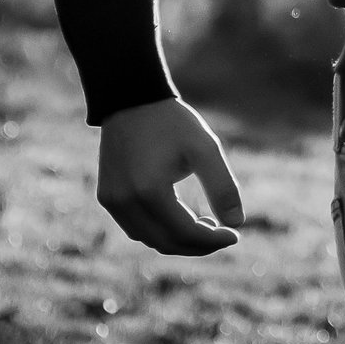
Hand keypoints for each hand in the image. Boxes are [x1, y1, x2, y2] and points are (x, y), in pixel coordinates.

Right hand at [96, 98, 245, 254]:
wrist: (132, 98)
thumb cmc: (172, 122)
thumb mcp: (205, 148)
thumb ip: (222, 187)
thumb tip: (238, 223)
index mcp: (150, 191)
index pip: (185, 233)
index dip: (213, 240)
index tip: (236, 234)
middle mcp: (125, 203)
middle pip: (166, 243)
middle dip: (198, 245)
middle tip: (222, 232)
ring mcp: (112, 202)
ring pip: (149, 239)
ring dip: (178, 240)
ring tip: (204, 224)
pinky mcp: (106, 197)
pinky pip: (135, 228)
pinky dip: (158, 230)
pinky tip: (179, 217)